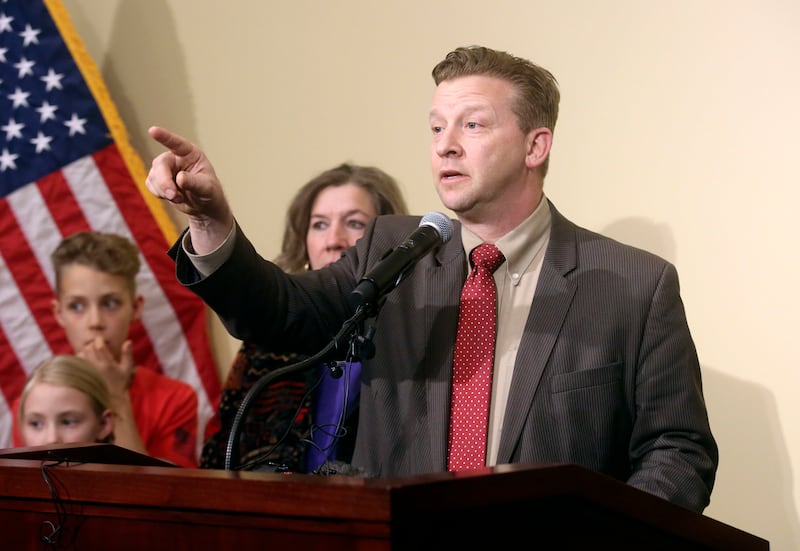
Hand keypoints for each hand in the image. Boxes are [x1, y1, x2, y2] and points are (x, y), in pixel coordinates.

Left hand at [78, 336, 135, 397]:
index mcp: (107, 364)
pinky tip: (85, 360)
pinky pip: (77, 362)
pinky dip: (80, 358)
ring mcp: (87, 371)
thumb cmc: (120, 382)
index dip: (99, 340)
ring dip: (86, 351)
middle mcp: (96, 367)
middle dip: (92, 344)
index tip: (101, 339)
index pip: (99, 347)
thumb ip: (127, 354)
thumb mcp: (127, 368)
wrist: (111, 398)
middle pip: (89, 348)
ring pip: (81, 354)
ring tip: (91, 352)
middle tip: (96, 345)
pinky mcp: (82, 375)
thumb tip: (127, 341)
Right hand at [146, 126, 233, 252]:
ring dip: (164, 190)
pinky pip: (150, 184)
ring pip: (154, 176)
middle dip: (164, 181)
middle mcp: (175, 157)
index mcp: (190, 154)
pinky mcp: (157, 179)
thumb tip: (179, 178)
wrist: (203, 206)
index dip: (164, 137)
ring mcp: (164, 168)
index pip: (176, 143)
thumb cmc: (209, 192)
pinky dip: (160, 194)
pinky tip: (173, 197)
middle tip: (173, 195)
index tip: (153, 130)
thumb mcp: (207, 188)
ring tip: (180, 198)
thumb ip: (194, 182)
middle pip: (160, 164)